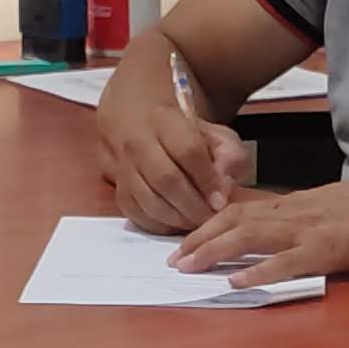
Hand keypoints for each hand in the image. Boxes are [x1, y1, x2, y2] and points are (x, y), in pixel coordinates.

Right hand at [100, 86, 249, 232]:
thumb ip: (229, 157)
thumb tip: (223, 191)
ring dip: (177, 219)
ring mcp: (124, 168)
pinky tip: (176, 225)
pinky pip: (136, 214)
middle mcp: (139, 143)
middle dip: (193, 206)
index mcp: (166, 122)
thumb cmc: (183, 133)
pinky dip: (159, 225)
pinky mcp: (118, 190)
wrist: (135, 122)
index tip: (220, 201)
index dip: (207, 180)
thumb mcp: (215, 134)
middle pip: (166, 179)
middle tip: (210, 219)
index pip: (188, 151)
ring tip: (196, 223)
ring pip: (149, 200)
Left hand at [168, 176, 348, 287]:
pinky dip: (257, 271)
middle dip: (199, 239)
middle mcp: (291, 214)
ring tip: (189, 267)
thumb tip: (274, 227)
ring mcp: (306, 233)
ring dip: (214, 251)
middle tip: (173, 259)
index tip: (185, 240)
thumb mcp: (326, 204)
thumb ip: (299, 215)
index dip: (207, 224)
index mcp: (292, 204)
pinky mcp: (324, 253)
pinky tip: (236, 280)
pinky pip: (284, 262)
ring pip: (249, 236)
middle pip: (233, 220)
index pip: (239, 209)